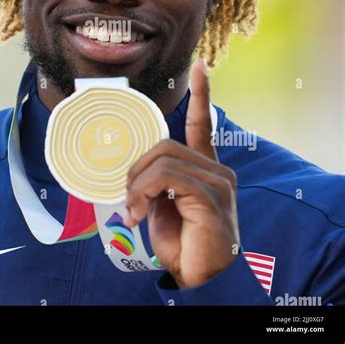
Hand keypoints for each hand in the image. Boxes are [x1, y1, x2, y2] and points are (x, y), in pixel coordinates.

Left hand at [123, 58, 239, 288]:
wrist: (200, 279)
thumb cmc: (182, 244)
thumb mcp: (163, 205)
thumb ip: (157, 180)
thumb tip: (134, 167)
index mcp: (206, 168)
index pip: (203, 124)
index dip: (201, 94)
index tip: (200, 67)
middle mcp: (217, 170)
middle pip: (165, 145)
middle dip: (137, 168)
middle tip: (129, 198)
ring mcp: (218, 181)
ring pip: (162, 159)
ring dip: (137, 185)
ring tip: (135, 209)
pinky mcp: (210, 195)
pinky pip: (166, 178)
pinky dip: (144, 193)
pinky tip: (140, 214)